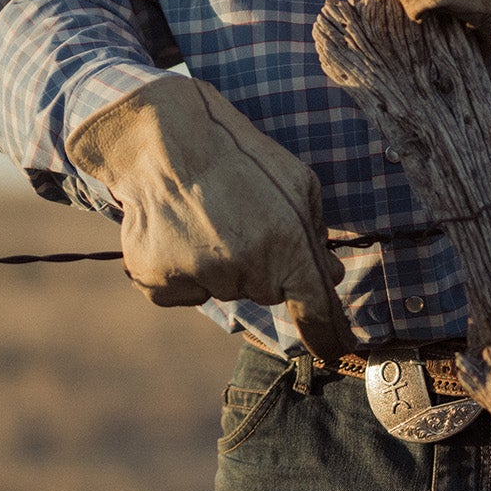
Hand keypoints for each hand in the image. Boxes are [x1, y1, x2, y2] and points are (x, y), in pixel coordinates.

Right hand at [64, 74, 356, 360]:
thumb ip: (316, 232)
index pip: (314, 308)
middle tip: (238, 219)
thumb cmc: (236, 156)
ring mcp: (200, 276)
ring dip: (218, 265)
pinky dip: (179, 272)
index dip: (325, 333)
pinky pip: (183, 293)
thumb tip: (330, 276)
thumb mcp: (295, 181)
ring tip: (204, 219)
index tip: (330, 350)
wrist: (162, 140)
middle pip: (264, 292)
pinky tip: (175, 234)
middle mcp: (246, 267)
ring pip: (223, 290)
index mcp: (287, 244)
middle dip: (260, 265)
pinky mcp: (159, 280)